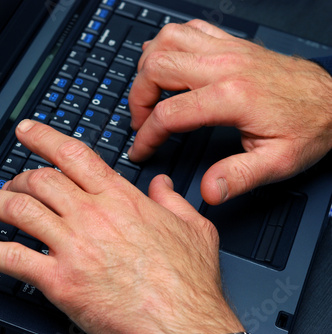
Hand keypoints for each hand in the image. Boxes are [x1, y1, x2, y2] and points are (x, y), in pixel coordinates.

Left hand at [0, 120, 243, 333]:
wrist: (181, 322)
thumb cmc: (187, 283)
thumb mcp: (193, 229)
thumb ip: (173, 200)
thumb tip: (162, 185)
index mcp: (120, 199)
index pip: (73, 156)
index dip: (44, 138)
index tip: (26, 130)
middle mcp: (92, 216)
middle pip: (41, 181)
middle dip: (18, 176)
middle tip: (8, 180)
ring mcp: (73, 245)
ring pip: (20, 211)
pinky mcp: (59, 279)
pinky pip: (10, 259)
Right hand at [128, 19, 331, 204]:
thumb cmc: (308, 127)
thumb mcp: (278, 162)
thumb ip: (239, 177)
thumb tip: (208, 191)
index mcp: (232, 97)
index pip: (169, 113)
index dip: (146, 135)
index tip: (140, 149)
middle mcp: (225, 66)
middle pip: (158, 68)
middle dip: (137, 97)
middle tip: (140, 120)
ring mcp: (227, 50)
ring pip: (167, 40)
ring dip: (148, 65)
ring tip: (149, 90)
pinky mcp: (232, 44)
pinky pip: (189, 30)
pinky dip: (169, 43)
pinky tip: (169, 62)